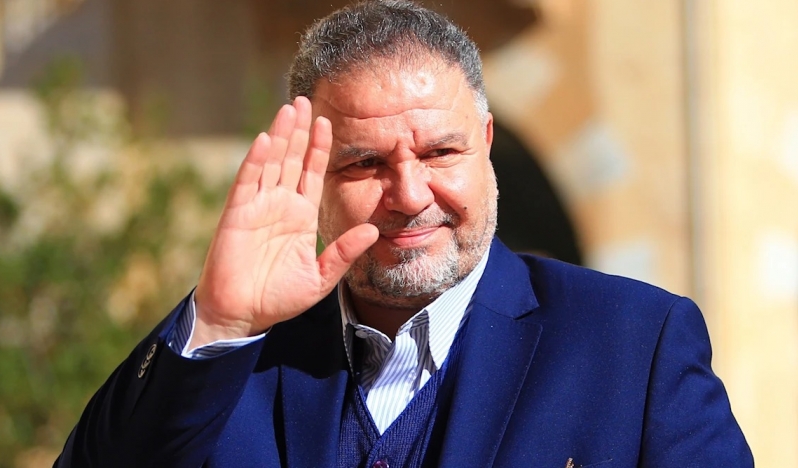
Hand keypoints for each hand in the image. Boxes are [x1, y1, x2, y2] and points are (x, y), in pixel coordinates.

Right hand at [191, 97, 378, 348]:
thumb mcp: (320, 277)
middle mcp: (279, 205)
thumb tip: (373, 231)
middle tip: (305, 100)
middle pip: (291, 159)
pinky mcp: (237, 215)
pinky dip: (256, 161)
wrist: (242, 316)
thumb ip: (344, 252)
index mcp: (300, 216)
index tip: (328, 122)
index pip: (311, 174)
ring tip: (289, 108)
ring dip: (280, 135)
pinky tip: (266, 140)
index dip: (318, 148)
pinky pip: (248, 183)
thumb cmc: (278, 298)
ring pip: (271, 163)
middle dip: (299, 130)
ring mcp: (257, 207)